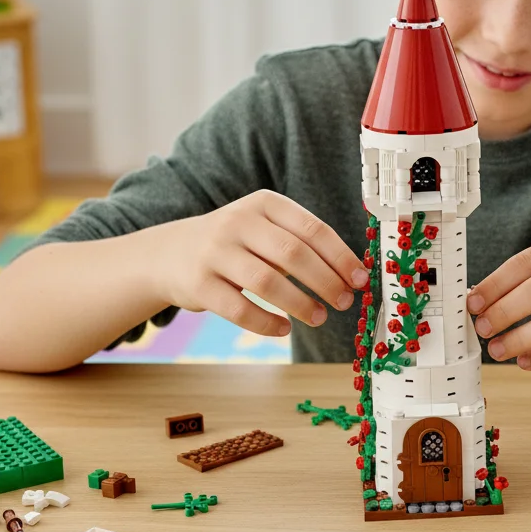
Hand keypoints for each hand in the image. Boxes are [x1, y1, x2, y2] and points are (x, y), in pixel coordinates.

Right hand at [149, 190, 368, 336]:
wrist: (169, 253)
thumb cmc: (235, 244)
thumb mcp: (264, 227)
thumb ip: (301, 242)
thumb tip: (350, 275)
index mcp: (264, 203)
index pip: (313, 228)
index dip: (341, 256)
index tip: (360, 279)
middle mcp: (238, 222)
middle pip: (293, 254)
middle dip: (326, 282)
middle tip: (345, 302)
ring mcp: (215, 252)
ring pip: (267, 282)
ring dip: (300, 304)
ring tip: (319, 318)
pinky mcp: (198, 283)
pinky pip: (240, 309)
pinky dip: (266, 323)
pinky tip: (284, 328)